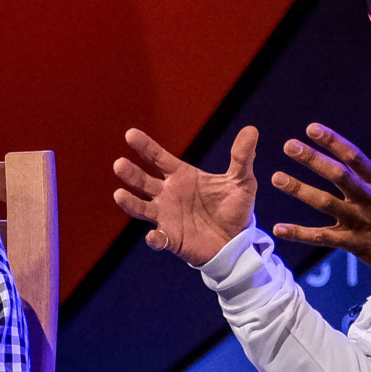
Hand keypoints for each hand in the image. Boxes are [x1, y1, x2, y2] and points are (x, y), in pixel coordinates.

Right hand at [113, 125, 258, 266]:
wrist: (237, 241)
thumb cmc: (234, 209)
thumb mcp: (242, 182)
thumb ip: (242, 158)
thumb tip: (251, 130)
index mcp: (181, 176)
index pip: (158, 158)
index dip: (144, 146)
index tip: (130, 134)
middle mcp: (168, 194)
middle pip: (143, 181)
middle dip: (130, 173)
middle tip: (119, 164)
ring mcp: (166, 217)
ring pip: (142, 208)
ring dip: (130, 202)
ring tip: (119, 195)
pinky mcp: (172, 239)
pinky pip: (158, 239)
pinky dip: (154, 238)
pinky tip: (154, 236)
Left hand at [270, 118, 370, 267]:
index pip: (353, 155)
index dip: (332, 141)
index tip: (311, 128)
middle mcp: (366, 198)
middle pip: (337, 175)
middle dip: (312, 159)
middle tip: (289, 146)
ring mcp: (358, 221)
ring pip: (324, 203)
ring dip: (299, 190)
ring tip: (276, 178)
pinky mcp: (351, 242)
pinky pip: (322, 237)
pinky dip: (300, 233)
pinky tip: (278, 228)